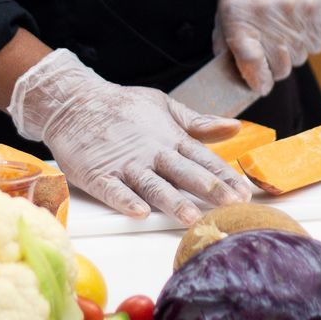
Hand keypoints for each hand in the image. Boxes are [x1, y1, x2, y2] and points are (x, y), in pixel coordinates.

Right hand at [8, 49, 253, 222]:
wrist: (75, 102)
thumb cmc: (123, 106)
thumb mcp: (163, 106)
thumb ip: (198, 123)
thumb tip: (234, 127)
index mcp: (169, 137)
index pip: (203, 158)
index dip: (225, 176)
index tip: (246, 192)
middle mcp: (151, 151)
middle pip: (184, 172)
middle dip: (208, 189)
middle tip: (231, 205)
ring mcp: (124, 164)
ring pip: (152, 185)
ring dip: (172, 201)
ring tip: (191, 217)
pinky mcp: (98, 174)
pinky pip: (113, 190)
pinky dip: (125, 200)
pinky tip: (139, 212)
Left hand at [212, 0, 320, 96]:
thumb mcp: (227, 5)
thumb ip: (225, 41)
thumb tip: (232, 74)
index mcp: (239, 15)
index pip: (250, 62)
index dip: (256, 80)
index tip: (259, 86)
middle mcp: (268, 16)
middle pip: (279, 68)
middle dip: (273, 68)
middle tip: (270, 52)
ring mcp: (296, 14)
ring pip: (299, 59)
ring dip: (291, 53)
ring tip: (284, 29)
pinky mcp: (318, 11)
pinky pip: (317, 46)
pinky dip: (309, 42)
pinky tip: (299, 24)